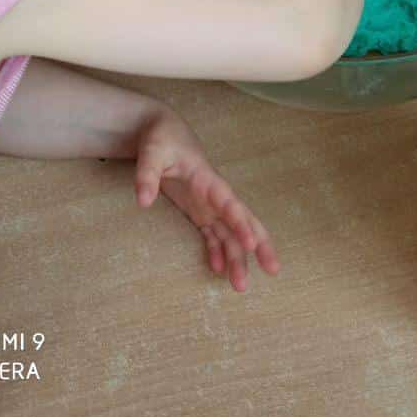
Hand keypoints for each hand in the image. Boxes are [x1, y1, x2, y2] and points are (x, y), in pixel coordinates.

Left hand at [134, 108, 279, 292]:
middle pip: (243, 219)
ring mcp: (208, 203)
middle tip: (273, 270)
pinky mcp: (199, 209)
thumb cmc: (161, 138)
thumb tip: (143, 200)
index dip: (240, 222)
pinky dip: (217, 251)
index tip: (251, 244)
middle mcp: (214, 193)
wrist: (163, 130)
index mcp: (207, 178)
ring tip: (240, 286)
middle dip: (259, 243)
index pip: (229, 202)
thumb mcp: (151, 151)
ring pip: (230, 233)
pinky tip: (218, 270)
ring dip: (237, 257)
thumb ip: (147, 174)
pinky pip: (212, 233)